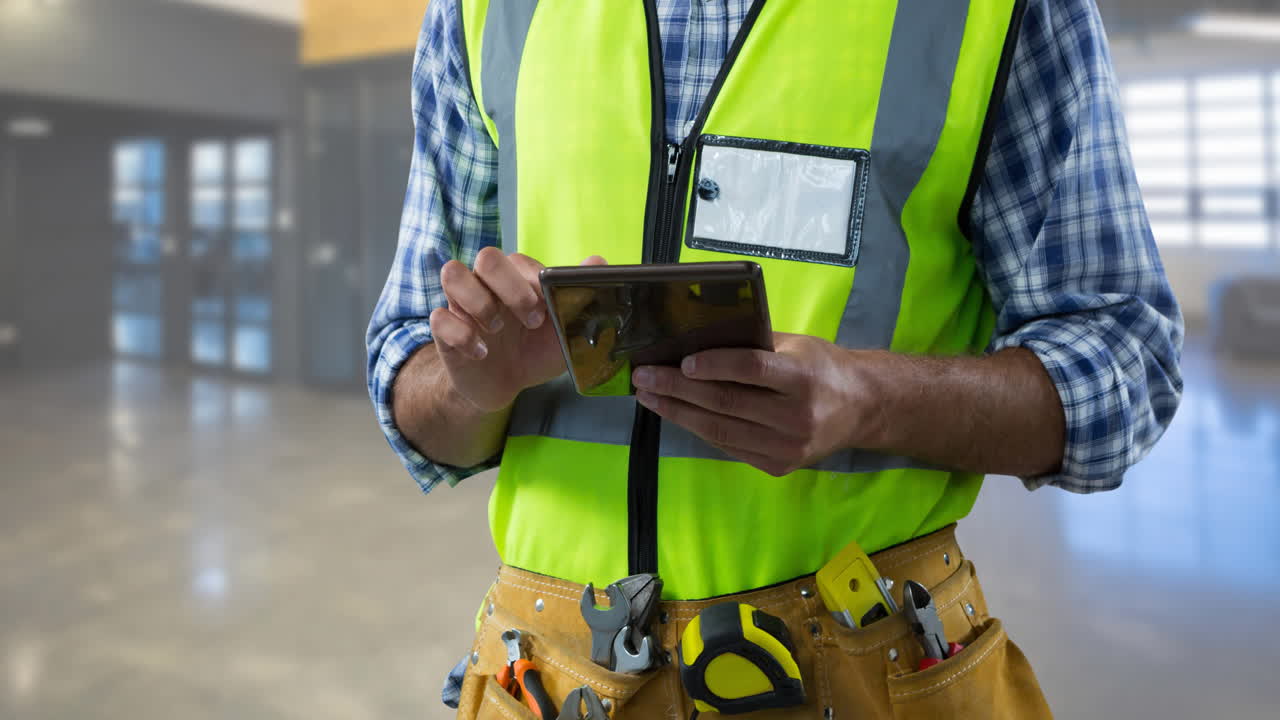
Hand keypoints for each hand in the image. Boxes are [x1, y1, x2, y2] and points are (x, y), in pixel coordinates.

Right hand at [431, 249, 605, 412]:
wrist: (506, 385)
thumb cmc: (535, 351)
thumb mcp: (562, 331)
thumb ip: (578, 297)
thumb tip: (597, 261)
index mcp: (515, 278)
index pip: (517, 260)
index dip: (532, 283)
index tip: (545, 313)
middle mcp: (487, 283)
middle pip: (486, 256)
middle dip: (510, 287)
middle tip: (530, 320)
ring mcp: (462, 304)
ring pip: (452, 273)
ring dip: (479, 302)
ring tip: (497, 330)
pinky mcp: (445, 329)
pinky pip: (438, 317)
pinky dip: (461, 335)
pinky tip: (480, 353)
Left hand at [631, 333, 885, 476]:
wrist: (862, 408)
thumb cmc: (823, 367)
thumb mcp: (796, 345)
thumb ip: (754, 345)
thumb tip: (697, 340)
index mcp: (803, 378)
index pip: (751, 370)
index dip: (714, 365)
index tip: (681, 360)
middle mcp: (796, 416)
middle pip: (726, 402)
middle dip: (677, 389)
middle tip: (644, 377)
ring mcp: (787, 447)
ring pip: (720, 430)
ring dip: (678, 412)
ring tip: (649, 397)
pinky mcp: (778, 466)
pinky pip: (728, 446)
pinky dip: (698, 429)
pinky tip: (676, 414)